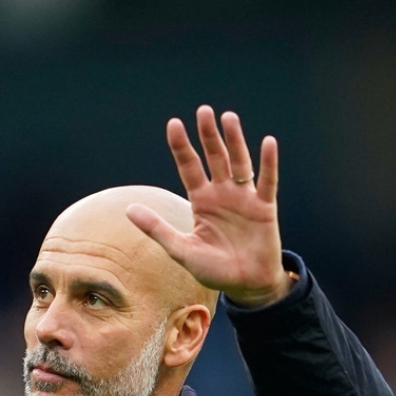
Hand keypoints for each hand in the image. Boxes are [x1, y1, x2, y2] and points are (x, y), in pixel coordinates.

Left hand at [126, 105, 290, 307]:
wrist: (245, 285)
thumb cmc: (213, 268)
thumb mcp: (180, 249)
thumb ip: (157, 228)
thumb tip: (128, 209)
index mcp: (201, 201)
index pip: (189, 166)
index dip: (181, 146)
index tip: (174, 123)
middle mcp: (222, 194)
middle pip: (214, 158)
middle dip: (208, 135)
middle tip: (203, 111)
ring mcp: (244, 199)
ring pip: (239, 163)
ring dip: (235, 141)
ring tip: (229, 117)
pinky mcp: (264, 208)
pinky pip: (268, 182)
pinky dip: (268, 163)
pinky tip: (268, 142)